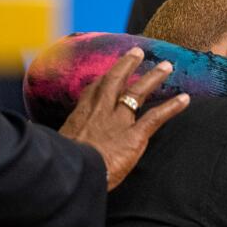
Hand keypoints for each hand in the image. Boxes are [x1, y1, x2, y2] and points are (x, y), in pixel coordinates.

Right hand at [59, 47, 189, 189]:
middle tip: (138, 52)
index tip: (108, 72)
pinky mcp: (133, 136)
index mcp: (80, 115)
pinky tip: (184, 99)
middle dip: (127, 65)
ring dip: (153, 78)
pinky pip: (155, 117)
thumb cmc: (61, 164)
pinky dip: (171, 107)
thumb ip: (57, 139)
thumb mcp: (55, 145)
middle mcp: (100, 111)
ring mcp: (118, 122)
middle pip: (115, 81)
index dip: (102, 79)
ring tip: (166, 66)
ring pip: (137, 93)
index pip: (93, 91)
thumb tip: (42, 135)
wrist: (71, 174)